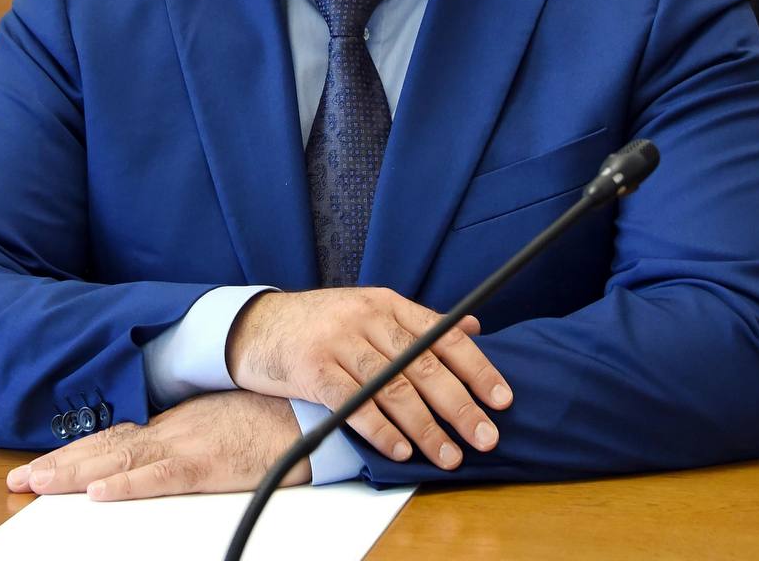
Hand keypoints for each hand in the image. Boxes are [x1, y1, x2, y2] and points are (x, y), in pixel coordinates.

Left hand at [5, 392, 308, 499]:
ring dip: (78, 474)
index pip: (115, 439)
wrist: (309, 408)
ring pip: (122, 462)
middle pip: (107, 449)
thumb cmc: (272, 416)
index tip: (40, 465)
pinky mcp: (209, 465)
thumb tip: (167, 451)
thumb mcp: (224, 422)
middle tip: (21, 480)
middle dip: (61, 465)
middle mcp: (173, 431)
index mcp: (176, 424)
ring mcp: (188, 446)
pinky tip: (103, 493)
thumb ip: (193, 435)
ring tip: (41, 483)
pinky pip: (163, 477)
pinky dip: (131, 485)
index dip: (75, 452)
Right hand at [226, 288, 511, 470]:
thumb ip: (419, 322)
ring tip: (449, 455)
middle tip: (486, 436)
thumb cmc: (321, 323)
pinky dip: (380, 429)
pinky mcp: (313, 368)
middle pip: (424, 364)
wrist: (257, 325)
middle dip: (460, 405)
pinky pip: (354, 403)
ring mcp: (339, 342)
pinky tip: (400, 449)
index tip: (502, 398)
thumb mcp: (370, 309)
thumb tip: (472, 327)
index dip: (477, 367)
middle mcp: (367, 318)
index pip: (443, 334)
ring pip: (393, 387)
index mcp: (387, 303)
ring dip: (426, 427)